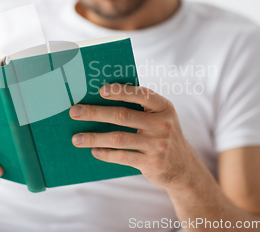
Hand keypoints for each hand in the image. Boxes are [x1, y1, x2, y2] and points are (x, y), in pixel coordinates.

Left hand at [70, 84, 198, 189]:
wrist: (184, 169)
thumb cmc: (162, 136)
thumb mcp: (160, 118)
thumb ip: (140, 108)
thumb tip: (101, 100)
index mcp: (163, 107)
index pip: (141, 94)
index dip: (120, 91)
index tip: (100, 90)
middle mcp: (163, 124)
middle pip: (122, 115)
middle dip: (95, 113)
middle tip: (75, 112)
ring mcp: (158, 145)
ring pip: (118, 138)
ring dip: (94, 137)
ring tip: (76, 138)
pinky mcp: (152, 163)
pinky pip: (123, 156)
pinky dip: (106, 153)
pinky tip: (94, 151)